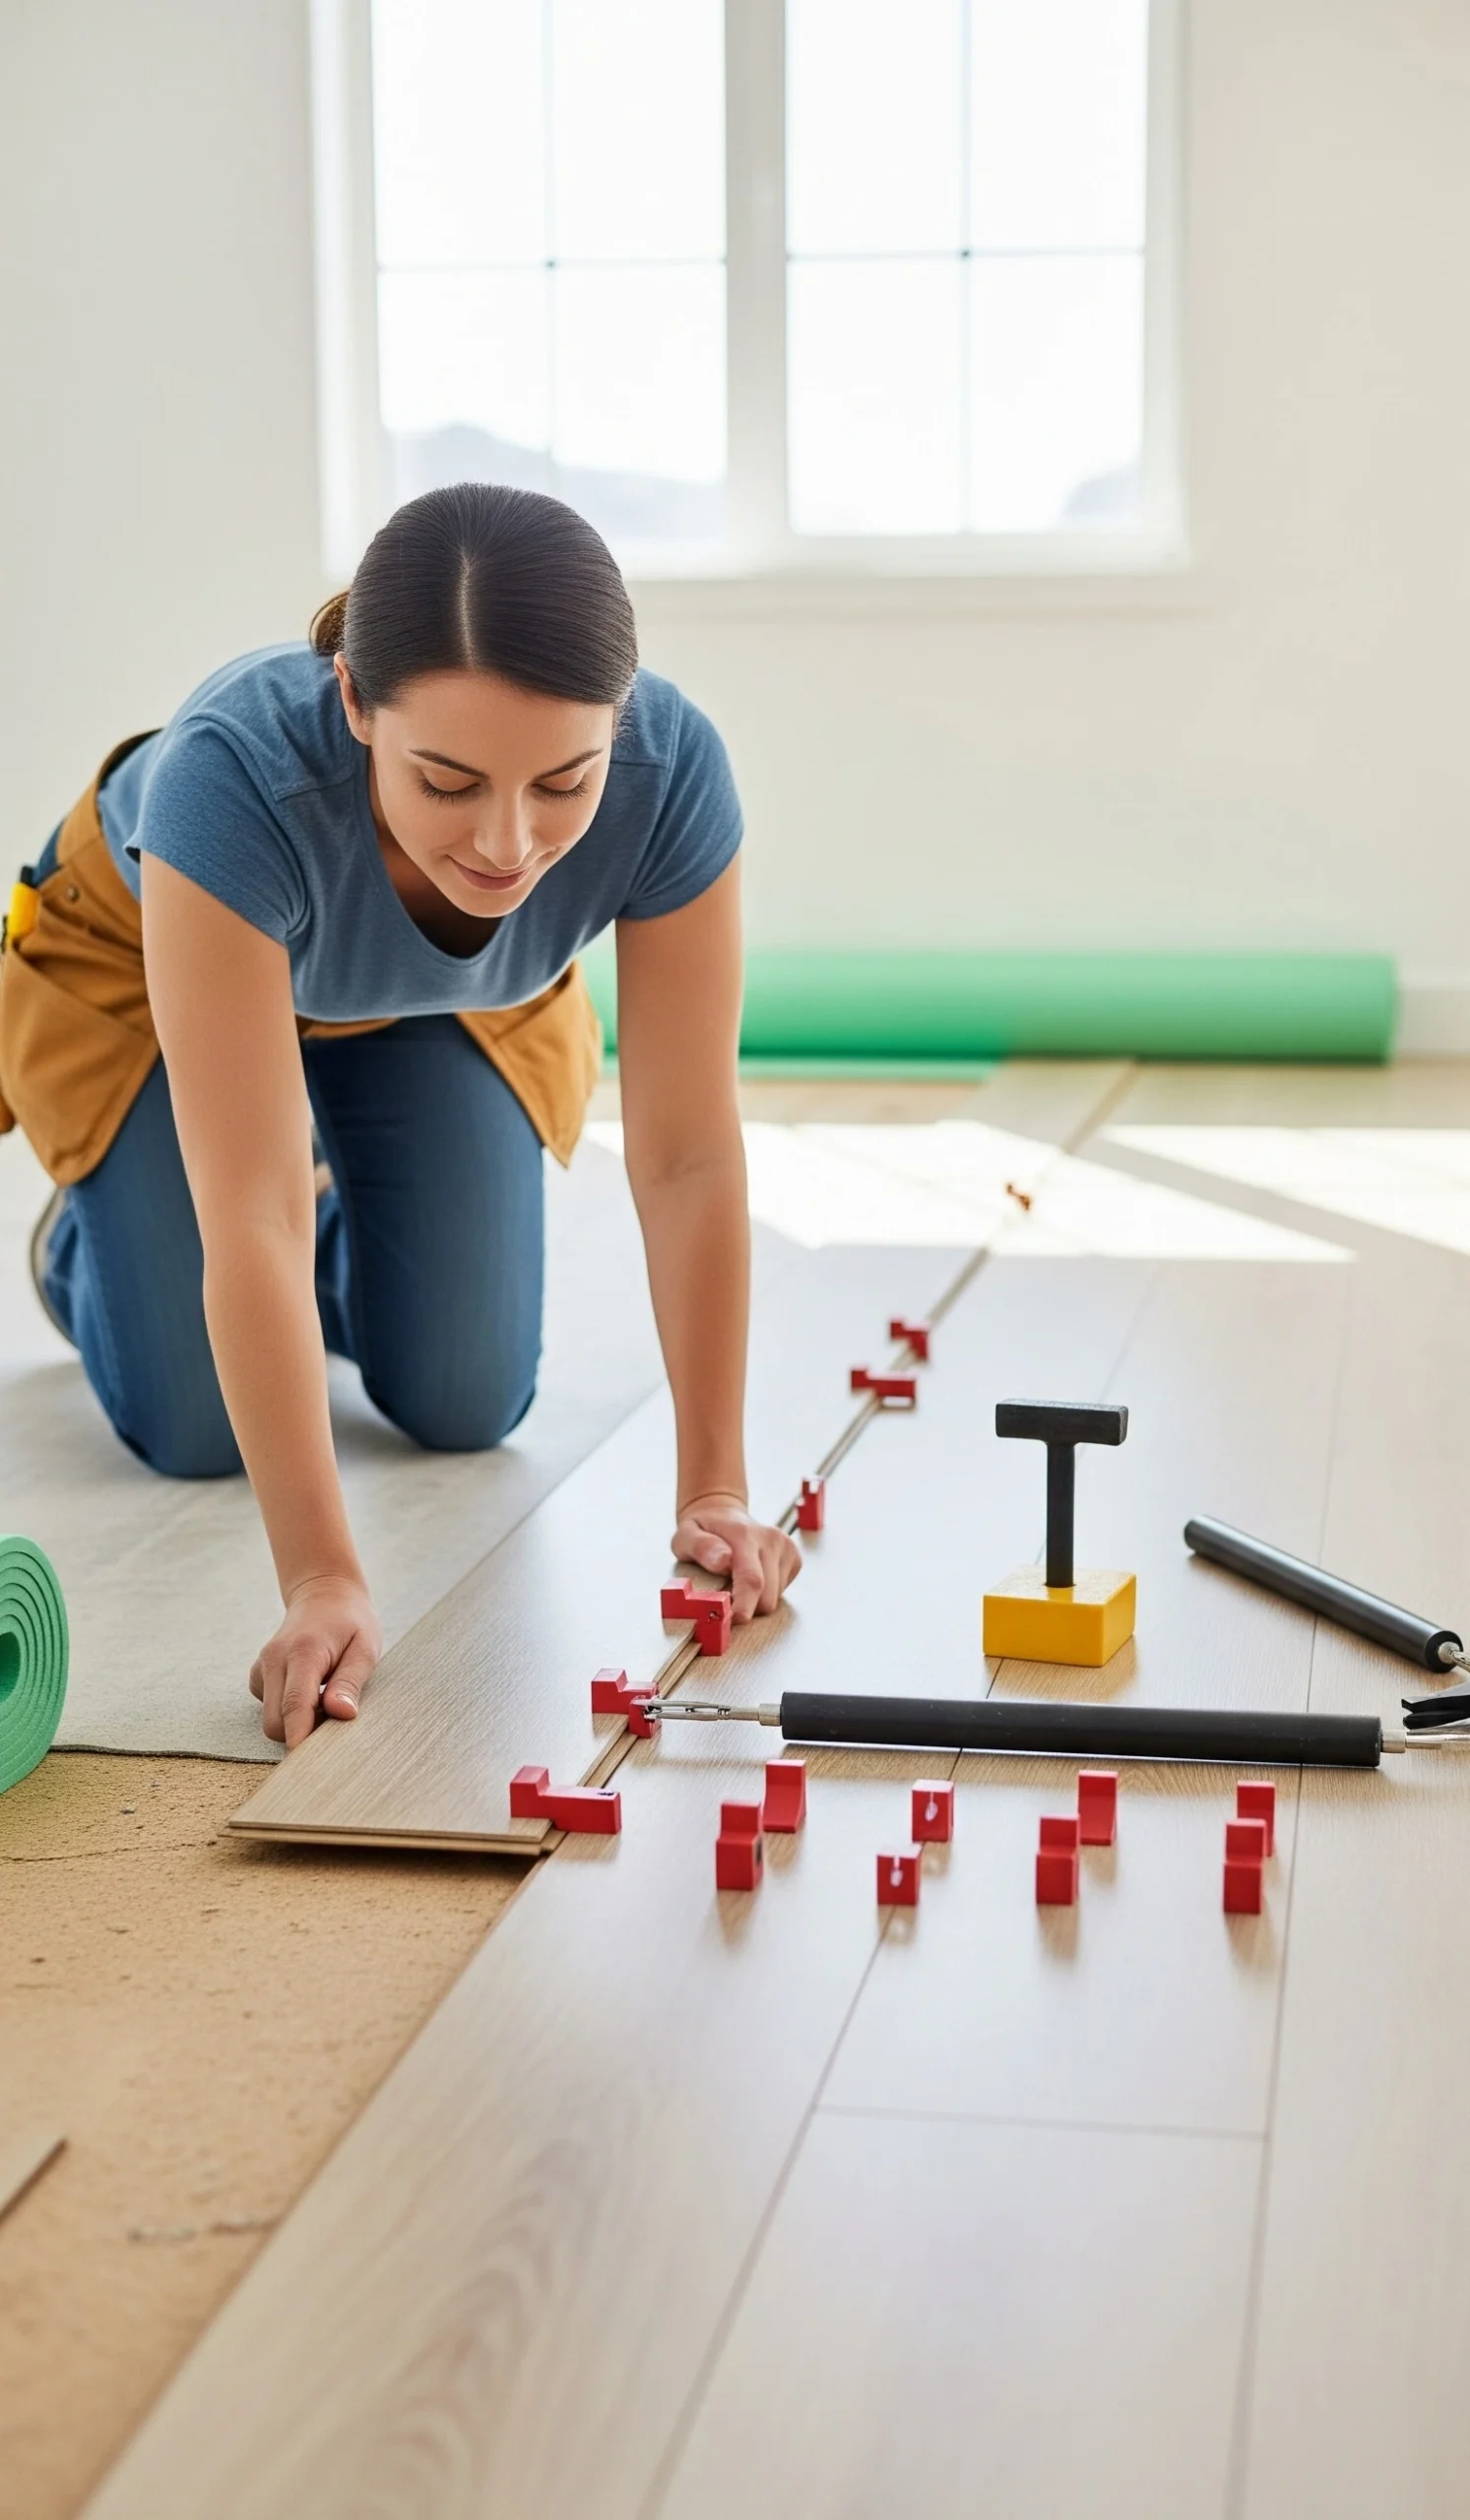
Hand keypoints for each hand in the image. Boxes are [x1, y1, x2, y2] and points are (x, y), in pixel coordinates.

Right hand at [250, 1574, 382, 1748]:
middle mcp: (275, 1659)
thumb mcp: (365, 1648)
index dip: (300, 1739)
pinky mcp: (259, 1674)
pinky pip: (268, 1708)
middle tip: (335, 1723)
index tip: (308, 1767)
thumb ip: (350, 1682)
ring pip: (269, 1718)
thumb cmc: (351, 1622)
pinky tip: (310, 1693)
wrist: (324, 1593)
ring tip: (326, 1701)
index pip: (295, 1706)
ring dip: (295, 1723)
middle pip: (275, 1721)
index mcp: (304, 1652)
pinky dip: (287, 1712)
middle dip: (300, 1735)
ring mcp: (263, 1666)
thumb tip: (341, 1715)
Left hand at [670, 1492, 801, 1622]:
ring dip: (755, 1600)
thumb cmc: (702, 1529)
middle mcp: (772, 1539)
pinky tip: (752, 1577)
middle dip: (746, 1607)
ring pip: (775, 1599)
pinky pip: (781, 1593)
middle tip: (724, 1600)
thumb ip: (700, 1547)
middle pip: (766, 1597)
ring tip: (736, 1582)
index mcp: (745, 1534)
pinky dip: (765, 1593)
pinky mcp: (794, 1558)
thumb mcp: (686, 1535)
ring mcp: (786, 1548)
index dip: (744, 1606)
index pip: (751, 1579)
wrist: (722, 1514)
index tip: (733, 1621)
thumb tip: (723, 1561)